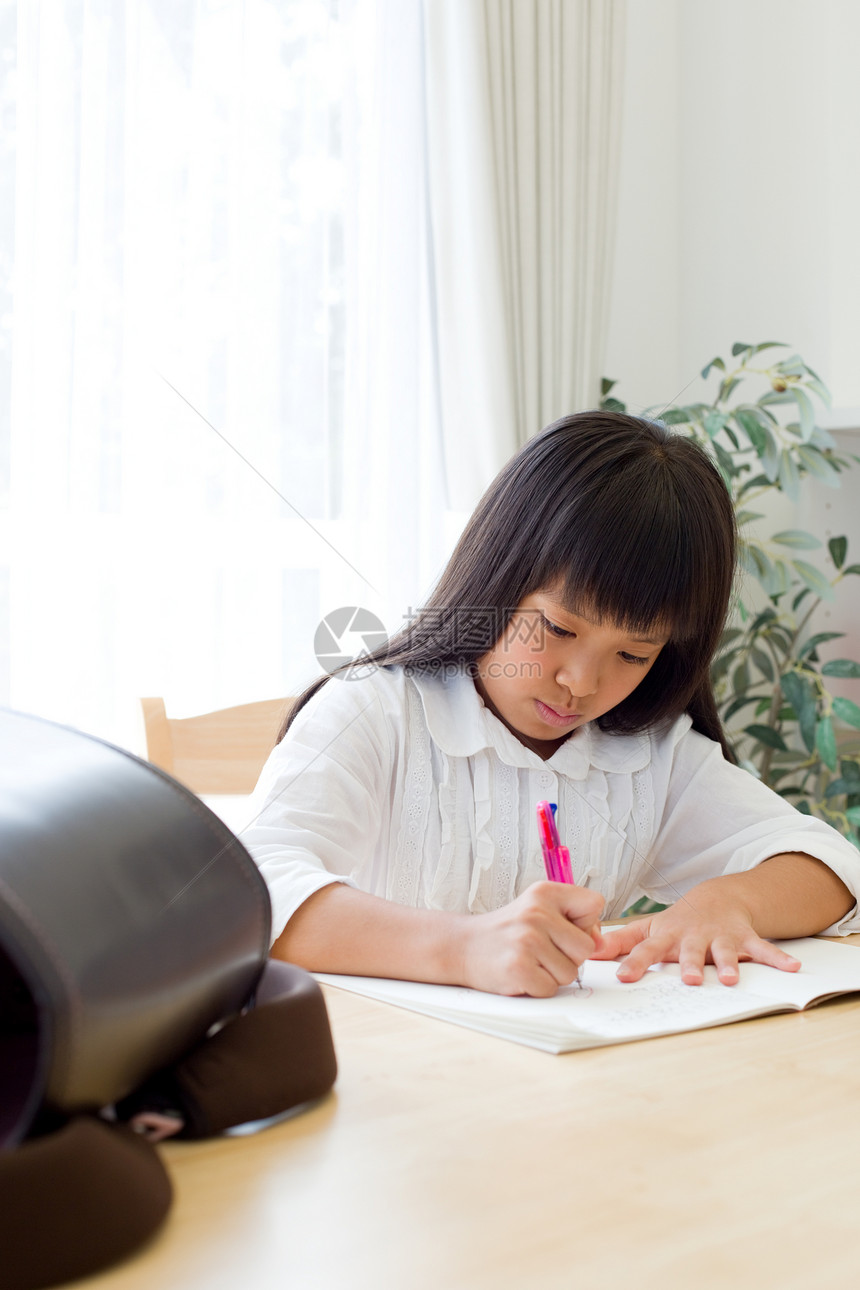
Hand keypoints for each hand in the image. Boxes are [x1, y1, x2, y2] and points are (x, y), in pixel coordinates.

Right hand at [460, 882, 603, 996]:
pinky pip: (550, 988)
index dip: (585, 923)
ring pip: (570, 972)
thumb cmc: (507, 931)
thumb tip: (600, 943)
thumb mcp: (538, 909)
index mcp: (545, 893)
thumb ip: (572, 920)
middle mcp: (537, 913)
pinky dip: (537, 987)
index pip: (595, 904)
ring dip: (552, 974)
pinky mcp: (518, 967)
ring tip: (529, 960)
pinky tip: (521, 973)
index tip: (561, 928)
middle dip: (569, 956)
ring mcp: (527, 940)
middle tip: (542, 951)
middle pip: (586, 947)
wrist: (463, 945)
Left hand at [591, 880, 801, 985]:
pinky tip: (792, 969)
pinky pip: (764, 949)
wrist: (717, 897)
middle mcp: (694, 936)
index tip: (624, 978)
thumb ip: (621, 943)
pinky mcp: (745, 938)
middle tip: (690, 980)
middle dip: (690, 965)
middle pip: (690, 952)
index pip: (647, 951)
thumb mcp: (649, 929)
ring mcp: (721, 936)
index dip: (635, 964)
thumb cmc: (678, 921)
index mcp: (668, 937)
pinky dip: (778, 959)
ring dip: (729, 963)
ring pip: (725, 952)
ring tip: (732, 978)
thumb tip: (589, 952)